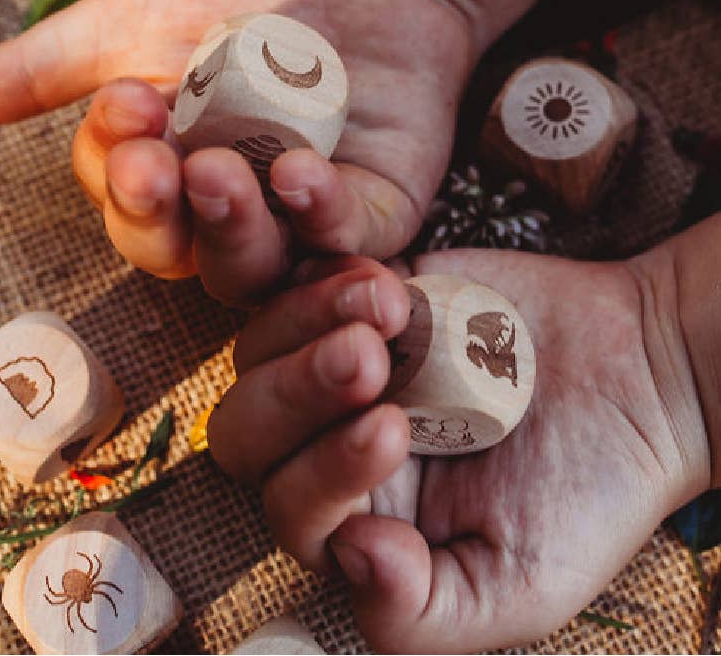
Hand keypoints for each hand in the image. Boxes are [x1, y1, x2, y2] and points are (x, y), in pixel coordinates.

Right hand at [0, 0, 482, 301]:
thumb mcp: (133, 21)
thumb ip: (49, 66)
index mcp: (164, 178)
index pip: (124, 203)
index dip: (114, 170)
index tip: (123, 104)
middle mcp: (225, 216)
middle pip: (181, 252)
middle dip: (157, 214)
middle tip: (152, 164)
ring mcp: (300, 223)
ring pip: (254, 263)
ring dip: (230, 225)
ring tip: (216, 170)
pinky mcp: (371, 212)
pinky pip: (343, 241)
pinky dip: (319, 216)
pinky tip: (301, 173)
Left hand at [207, 249, 710, 651]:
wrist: (635, 376)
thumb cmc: (582, 488)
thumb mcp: (521, 583)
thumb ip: (424, 609)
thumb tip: (348, 557)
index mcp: (355, 520)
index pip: (291, 510)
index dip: (323, 477)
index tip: (395, 431)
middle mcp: (328, 441)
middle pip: (248, 427)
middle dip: (298, 393)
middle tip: (370, 360)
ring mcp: (334, 362)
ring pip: (261, 346)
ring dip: (307, 323)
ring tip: (384, 305)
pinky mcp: (355, 296)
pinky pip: (299, 279)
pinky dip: (323, 274)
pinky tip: (381, 277)